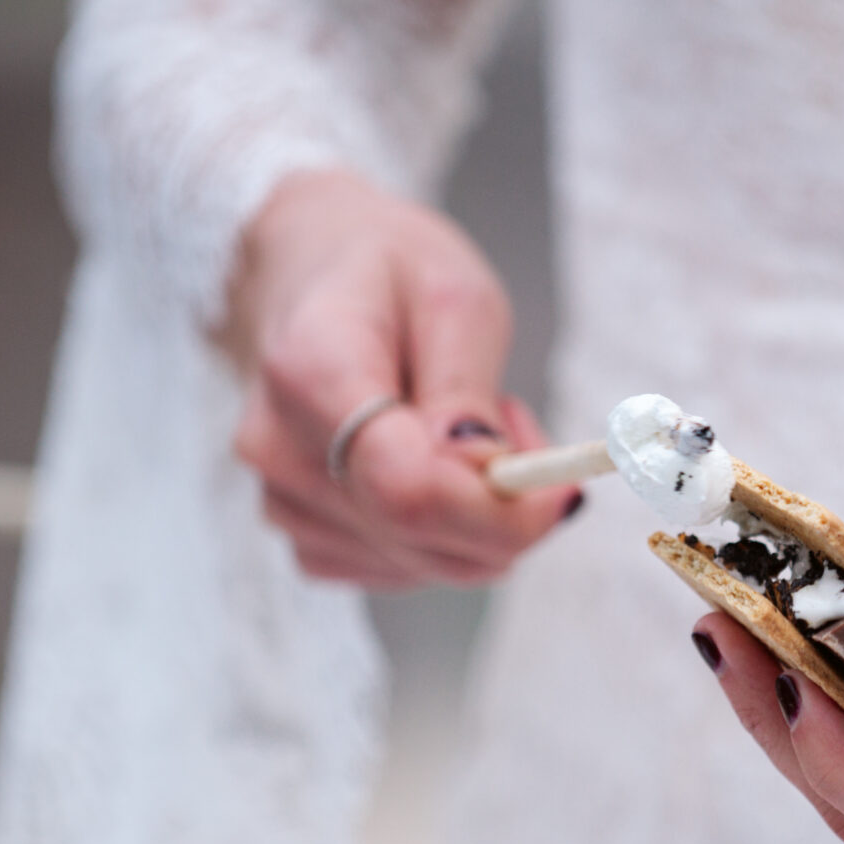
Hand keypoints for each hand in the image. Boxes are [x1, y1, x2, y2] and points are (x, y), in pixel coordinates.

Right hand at [222, 168, 576, 586]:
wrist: (311, 273)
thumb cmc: (387, 274)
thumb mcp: (453, 298)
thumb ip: (466, 390)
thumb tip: (483, 472)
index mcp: (310, 371)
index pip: (407, 491)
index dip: (499, 511)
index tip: (564, 486)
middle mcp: (280, 448)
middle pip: (419, 537)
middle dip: (503, 506)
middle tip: (515, 423)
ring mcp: (282, 500)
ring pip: (424, 563)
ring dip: (477, 516)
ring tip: (464, 423)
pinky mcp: (306, 535)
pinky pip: (404, 570)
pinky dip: (444, 535)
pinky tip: (433, 466)